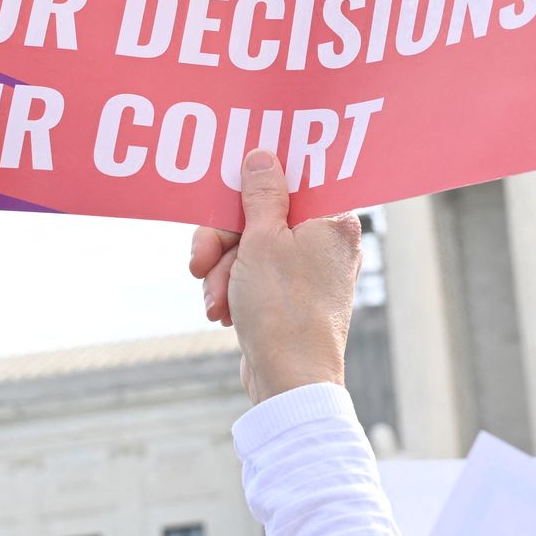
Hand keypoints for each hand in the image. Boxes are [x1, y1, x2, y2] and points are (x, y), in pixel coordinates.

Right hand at [187, 149, 361, 402]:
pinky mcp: (290, 298)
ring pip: (250, 248)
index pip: (291, 182)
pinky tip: (222, 312)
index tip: (226, 192)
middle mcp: (328, 243)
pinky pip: (253, 276)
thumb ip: (261, 194)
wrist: (289, 381)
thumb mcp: (262, 240)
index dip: (252, 187)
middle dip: (224, 242)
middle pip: (262, 217)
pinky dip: (232, 289)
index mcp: (334, 220)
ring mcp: (310, 273)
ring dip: (223, 271)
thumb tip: (263, 155)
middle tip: (201, 260)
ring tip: (217, 300)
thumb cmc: (284, 309)